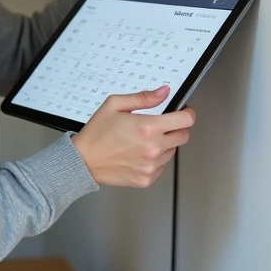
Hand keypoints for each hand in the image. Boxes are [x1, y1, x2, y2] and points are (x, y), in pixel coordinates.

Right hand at [71, 85, 195, 187]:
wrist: (83, 161)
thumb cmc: (96, 134)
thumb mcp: (115, 105)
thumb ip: (143, 98)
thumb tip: (163, 92)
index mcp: (147, 128)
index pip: (185, 120)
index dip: (187, 113)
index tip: (184, 112)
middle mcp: (152, 148)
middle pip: (183, 136)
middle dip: (176, 128)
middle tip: (161, 125)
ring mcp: (151, 166)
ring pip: (172, 151)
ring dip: (165, 144)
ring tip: (143, 140)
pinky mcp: (147, 179)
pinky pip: (161, 166)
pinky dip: (155, 159)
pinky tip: (139, 153)